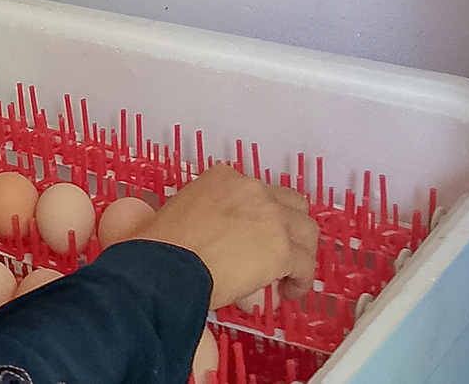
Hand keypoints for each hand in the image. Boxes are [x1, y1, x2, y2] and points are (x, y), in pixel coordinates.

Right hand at [132, 166, 319, 308]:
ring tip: (289, 274)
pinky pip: (305, 265)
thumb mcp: (178, 214)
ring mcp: (271, 218)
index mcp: (224, 177)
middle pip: (291, 205)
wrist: (167, 267)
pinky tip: (290, 291)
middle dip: (290, 228)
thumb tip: (218, 246)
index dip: (261, 215)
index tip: (255, 235)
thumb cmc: (162, 246)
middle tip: (280, 251)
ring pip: (306, 231)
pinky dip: (300, 280)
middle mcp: (252, 190)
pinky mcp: (281, 249)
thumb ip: (203, 217)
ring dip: (301, 252)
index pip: (258, 190)